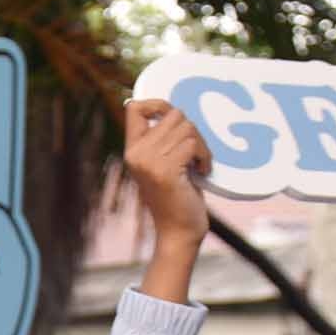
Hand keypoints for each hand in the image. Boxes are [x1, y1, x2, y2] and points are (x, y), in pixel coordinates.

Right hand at [123, 99, 209, 300]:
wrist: (178, 231)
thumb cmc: (176, 197)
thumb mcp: (164, 164)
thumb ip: (163, 140)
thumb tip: (175, 111)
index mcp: (132, 150)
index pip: (135, 108)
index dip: (156, 103)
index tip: (172, 115)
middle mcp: (136, 153)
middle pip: (173, 114)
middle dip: (192, 130)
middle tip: (196, 153)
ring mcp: (149, 162)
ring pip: (186, 127)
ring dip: (201, 145)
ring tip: (199, 164)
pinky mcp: (165, 170)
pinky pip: (192, 144)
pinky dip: (204, 156)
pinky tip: (202, 171)